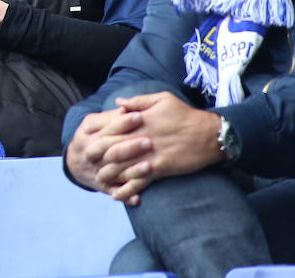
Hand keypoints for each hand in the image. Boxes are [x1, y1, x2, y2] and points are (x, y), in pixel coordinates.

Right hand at [65, 106, 146, 191]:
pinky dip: (125, 196)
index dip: (122, 123)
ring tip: (150, 166)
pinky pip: (114, 192)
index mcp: (89, 137)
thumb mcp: (93, 123)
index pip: (107, 129)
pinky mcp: (103, 187)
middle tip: (149, 142)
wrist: (76, 161)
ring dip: (131, 172)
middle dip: (129, 147)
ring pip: (114, 173)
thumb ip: (110, 117)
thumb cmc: (91, 136)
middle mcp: (92, 156)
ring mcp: (97, 172)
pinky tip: (138, 198)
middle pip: (110, 151)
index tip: (140, 116)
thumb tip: (126, 107)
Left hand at [95, 93, 223, 204]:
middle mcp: (139, 138)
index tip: (83, 135)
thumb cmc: (186, 114)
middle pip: (108, 149)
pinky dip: (126, 190)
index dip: (94, 131)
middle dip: (95, 156)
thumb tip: (117, 103)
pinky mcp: (159, 169)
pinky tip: (116, 195)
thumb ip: (137, 101)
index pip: (107, 125)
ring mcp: (148, 155)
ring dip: (107, 175)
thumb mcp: (162, 99)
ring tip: (97, 180)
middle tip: (86, 162)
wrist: (210, 134)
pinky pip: (138, 182)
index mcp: (137, 120)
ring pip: (120, 168)